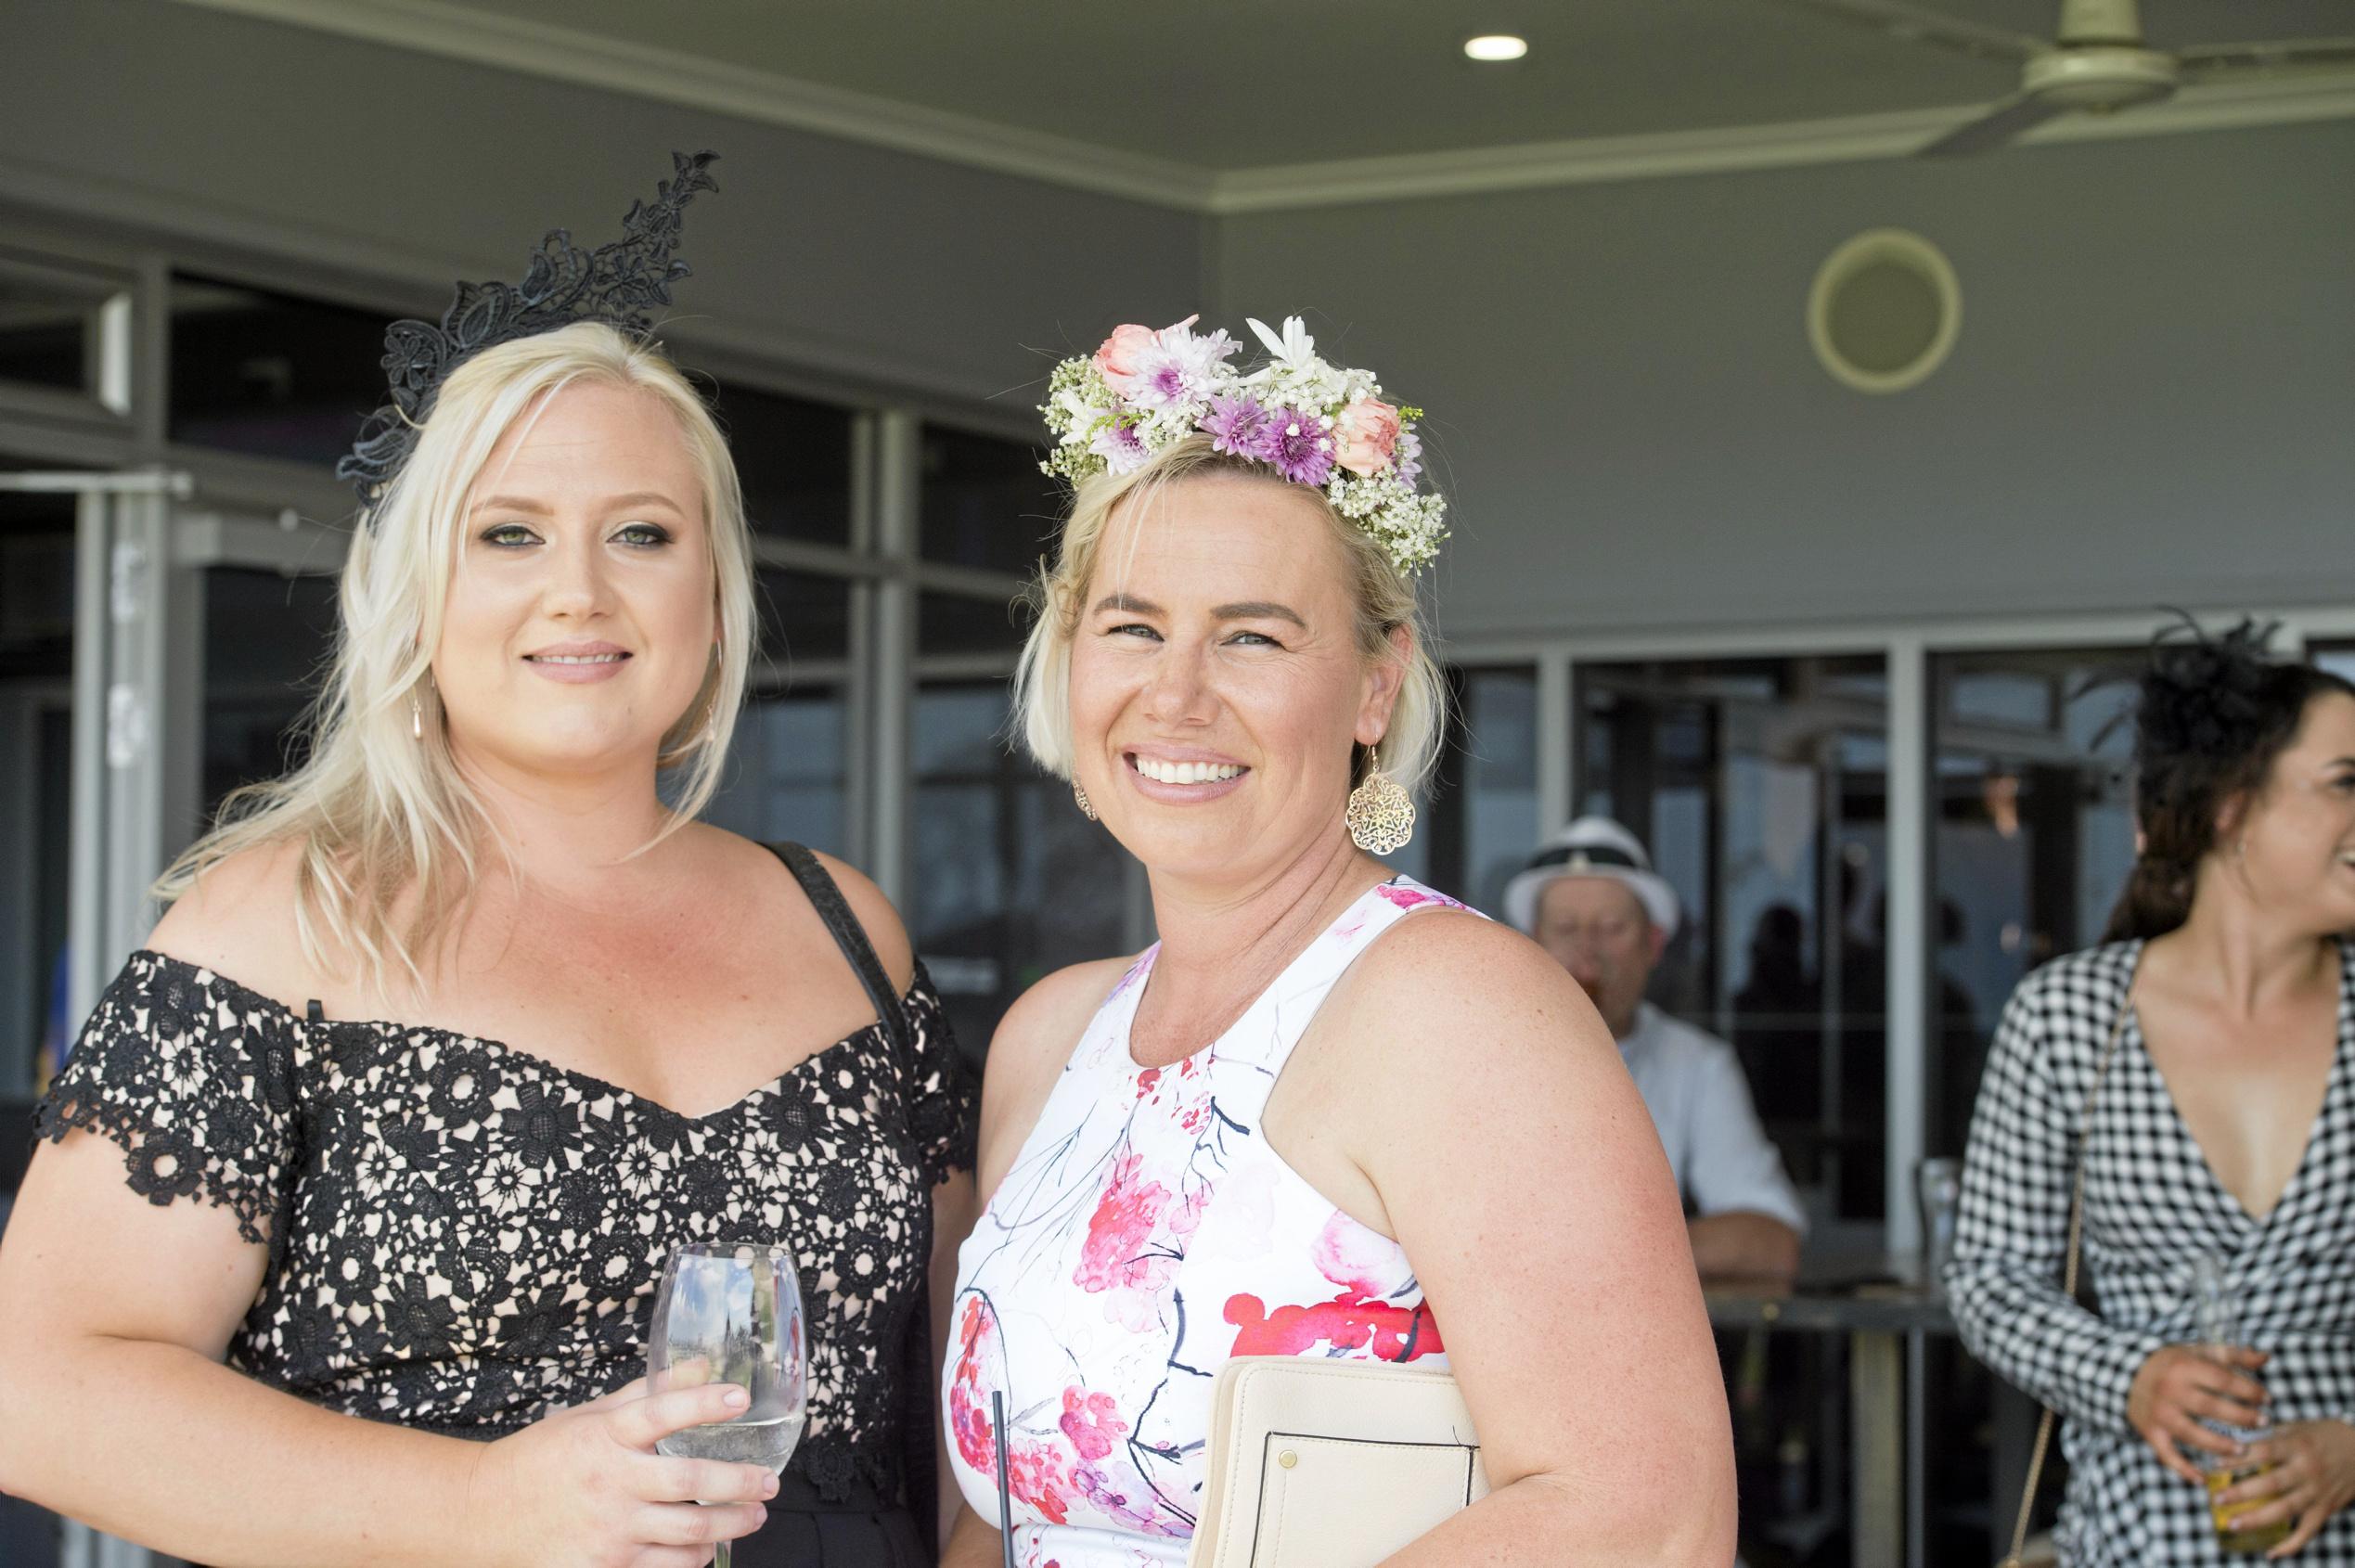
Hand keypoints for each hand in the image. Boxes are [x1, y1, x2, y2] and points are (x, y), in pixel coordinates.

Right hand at [467, 1377, 778, 1567]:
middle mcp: (609, 1483)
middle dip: (742, 1484)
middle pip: (692, 1484)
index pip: (661, 1411)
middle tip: (770, 1483)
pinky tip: (707, 1550)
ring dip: (731, 1526)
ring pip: (688, 1535)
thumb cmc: (541, 1459)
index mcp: (604, 1436)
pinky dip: (693, 1562)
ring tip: (753, 1517)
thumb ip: (648, 1394)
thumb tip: (702, 1365)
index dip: (703, 1403)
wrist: (481, 1515)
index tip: (740, 1397)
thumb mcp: (590, 1416)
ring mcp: (606, 1532)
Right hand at [2127, 1343, 2269, 1482]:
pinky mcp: (2151, 1431)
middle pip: (2210, 1407)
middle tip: (2263, 1423)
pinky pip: (2166, 1454)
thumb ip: (2233, 1355)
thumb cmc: (2173, 1364)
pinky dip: (2182, 1468)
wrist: (2127, 1374)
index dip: (2248, 1390)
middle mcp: (2170, 1390)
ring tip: (2242, 1450)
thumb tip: (2265, 1357)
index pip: (2222, 1379)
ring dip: (2218, 1444)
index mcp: (2183, 1367)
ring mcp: (2160, 1413)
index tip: (2267, 1399)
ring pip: (2191, 1434)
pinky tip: (2202, 1479)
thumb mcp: (2199, 1352)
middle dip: (2240, 1417)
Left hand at [2216, 1419, 2354, 1558]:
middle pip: (2272, 1484)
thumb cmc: (2323, 1435)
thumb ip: (2269, 1436)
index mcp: (2298, 1446)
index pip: (2264, 1453)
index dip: (2239, 1460)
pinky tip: (2271, 1552)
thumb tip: (2233, 1442)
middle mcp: (2308, 1470)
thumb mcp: (2297, 1427)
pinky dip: (2291, 1545)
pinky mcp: (2326, 1509)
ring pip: (2285, 1510)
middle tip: (2217, 1499)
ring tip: (2232, 1524)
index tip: (2215, 1466)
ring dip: (2257, 1519)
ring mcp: (2318, 1492)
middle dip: (2242, 1493)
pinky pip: (2308, 1531)